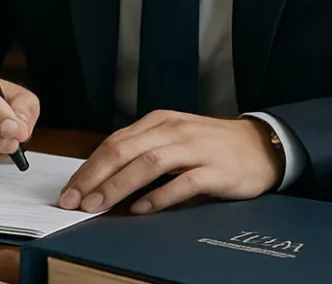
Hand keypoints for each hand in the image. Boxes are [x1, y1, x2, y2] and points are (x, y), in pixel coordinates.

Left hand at [58, 111, 282, 214]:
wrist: (261, 145)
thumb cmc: (210, 146)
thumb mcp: (172, 139)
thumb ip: (142, 151)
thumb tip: (103, 176)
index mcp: (157, 122)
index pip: (113, 143)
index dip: (88, 167)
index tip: (70, 189)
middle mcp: (171, 130)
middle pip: (123, 151)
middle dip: (93, 177)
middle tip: (74, 200)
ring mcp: (193, 148)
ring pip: (147, 164)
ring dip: (118, 186)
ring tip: (97, 205)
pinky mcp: (214, 169)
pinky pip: (182, 183)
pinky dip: (158, 196)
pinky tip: (140, 209)